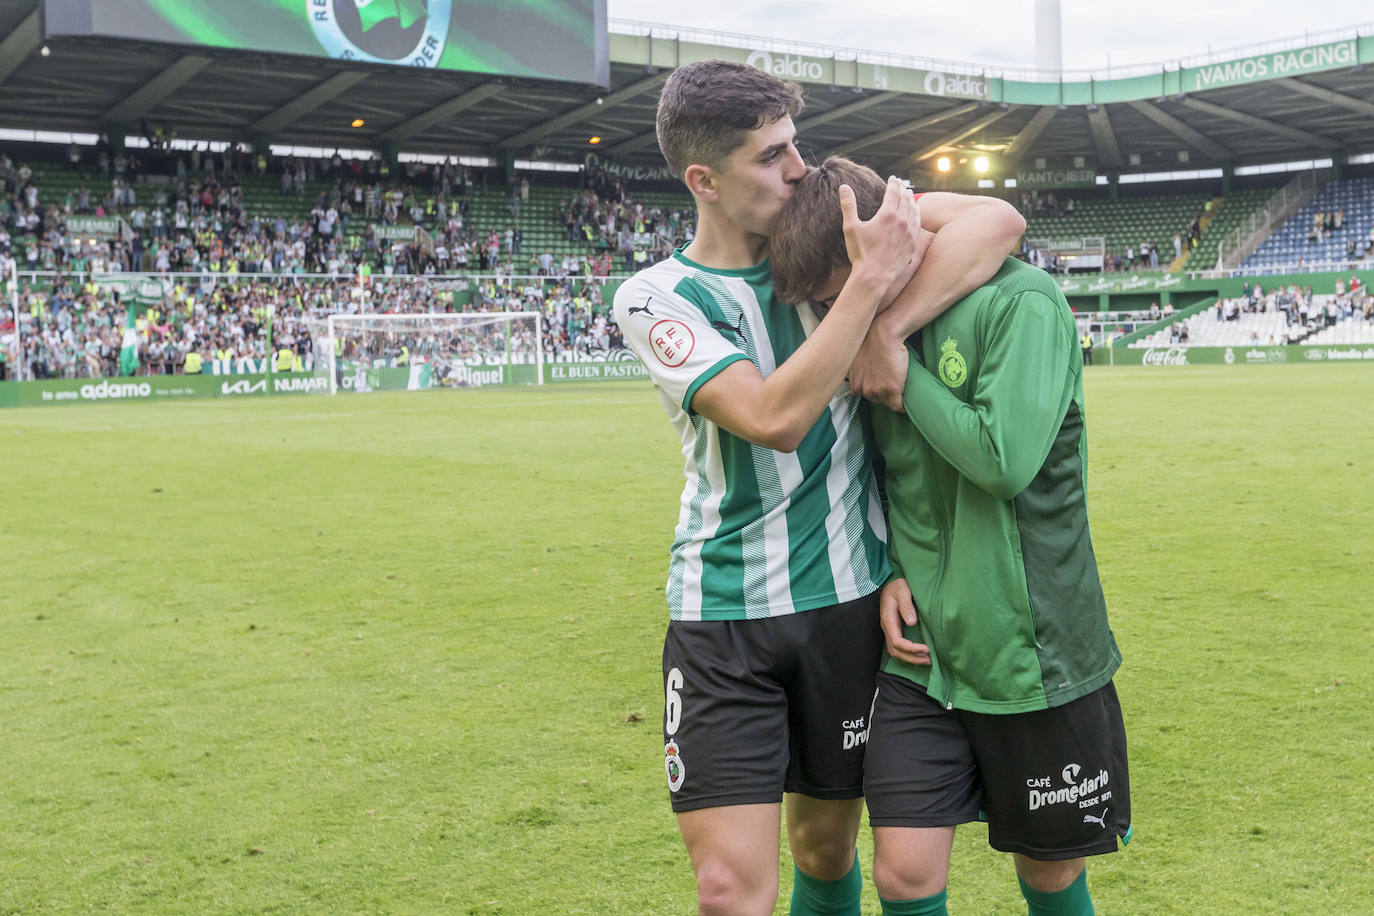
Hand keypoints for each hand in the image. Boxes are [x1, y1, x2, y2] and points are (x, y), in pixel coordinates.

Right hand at [839, 176, 920, 291]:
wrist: (874, 276)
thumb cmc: (861, 253)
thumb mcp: (851, 228)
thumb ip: (848, 205)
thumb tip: (844, 187)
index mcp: (887, 215)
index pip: (893, 192)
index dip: (893, 183)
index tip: (893, 178)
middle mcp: (901, 221)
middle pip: (905, 199)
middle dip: (902, 189)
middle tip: (900, 184)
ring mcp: (909, 232)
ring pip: (914, 210)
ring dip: (911, 200)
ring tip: (909, 195)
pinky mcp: (913, 243)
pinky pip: (918, 223)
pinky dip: (917, 214)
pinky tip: (915, 213)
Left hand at [849, 320, 906, 410]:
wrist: (884, 334)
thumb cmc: (873, 341)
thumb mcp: (857, 360)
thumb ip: (859, 373)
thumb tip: (867, 377)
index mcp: (855, 383)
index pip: (866, 396)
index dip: (877, 390)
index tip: (883, 386)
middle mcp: (864, 389)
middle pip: (877, 400)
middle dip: (885, 393)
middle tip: (893, 383)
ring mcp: (878, 390)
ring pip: (888, 402)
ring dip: (894, 397)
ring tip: (901, 388)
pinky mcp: (892, 389)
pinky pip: (898, 406)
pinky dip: (903, 406)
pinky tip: (907, 402)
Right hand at [879, 578, 929, 665]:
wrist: (890, 581)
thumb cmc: (898, 585)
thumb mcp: (903, 591)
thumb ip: (906, 605)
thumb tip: (911, 622)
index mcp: (888, 618)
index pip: (897, 641)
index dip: (911, 648)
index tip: (925, 649)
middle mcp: (886, 626)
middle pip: (895, 650)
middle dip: (911, 658)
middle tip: (928, 659)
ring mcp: (888, 629)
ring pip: (895, 651)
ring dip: (910, 658)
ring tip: (926, 660)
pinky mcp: (893, 630)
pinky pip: (897, 647)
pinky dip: (907, 654)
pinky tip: (918, 654)